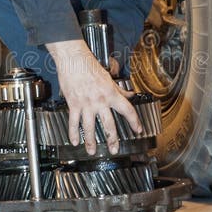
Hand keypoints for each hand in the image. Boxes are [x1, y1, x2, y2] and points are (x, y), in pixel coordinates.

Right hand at [46, 39, 141, 154]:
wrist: (73, 60)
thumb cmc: (90, 66)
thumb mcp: (109, 77)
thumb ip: (119, 89)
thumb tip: (130, 95)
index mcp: (111, 93)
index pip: (127, 110)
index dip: (135, 122)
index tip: (138, 130)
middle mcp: (100, 101)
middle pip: (109, 125)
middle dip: (113, 140)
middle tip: (114, 150)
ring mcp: (86, 104)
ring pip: (89, 128)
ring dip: (91, 142)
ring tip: (92, 151)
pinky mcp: (73, 104)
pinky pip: (73, 122)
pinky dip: (73, 133)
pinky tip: (74, 141)